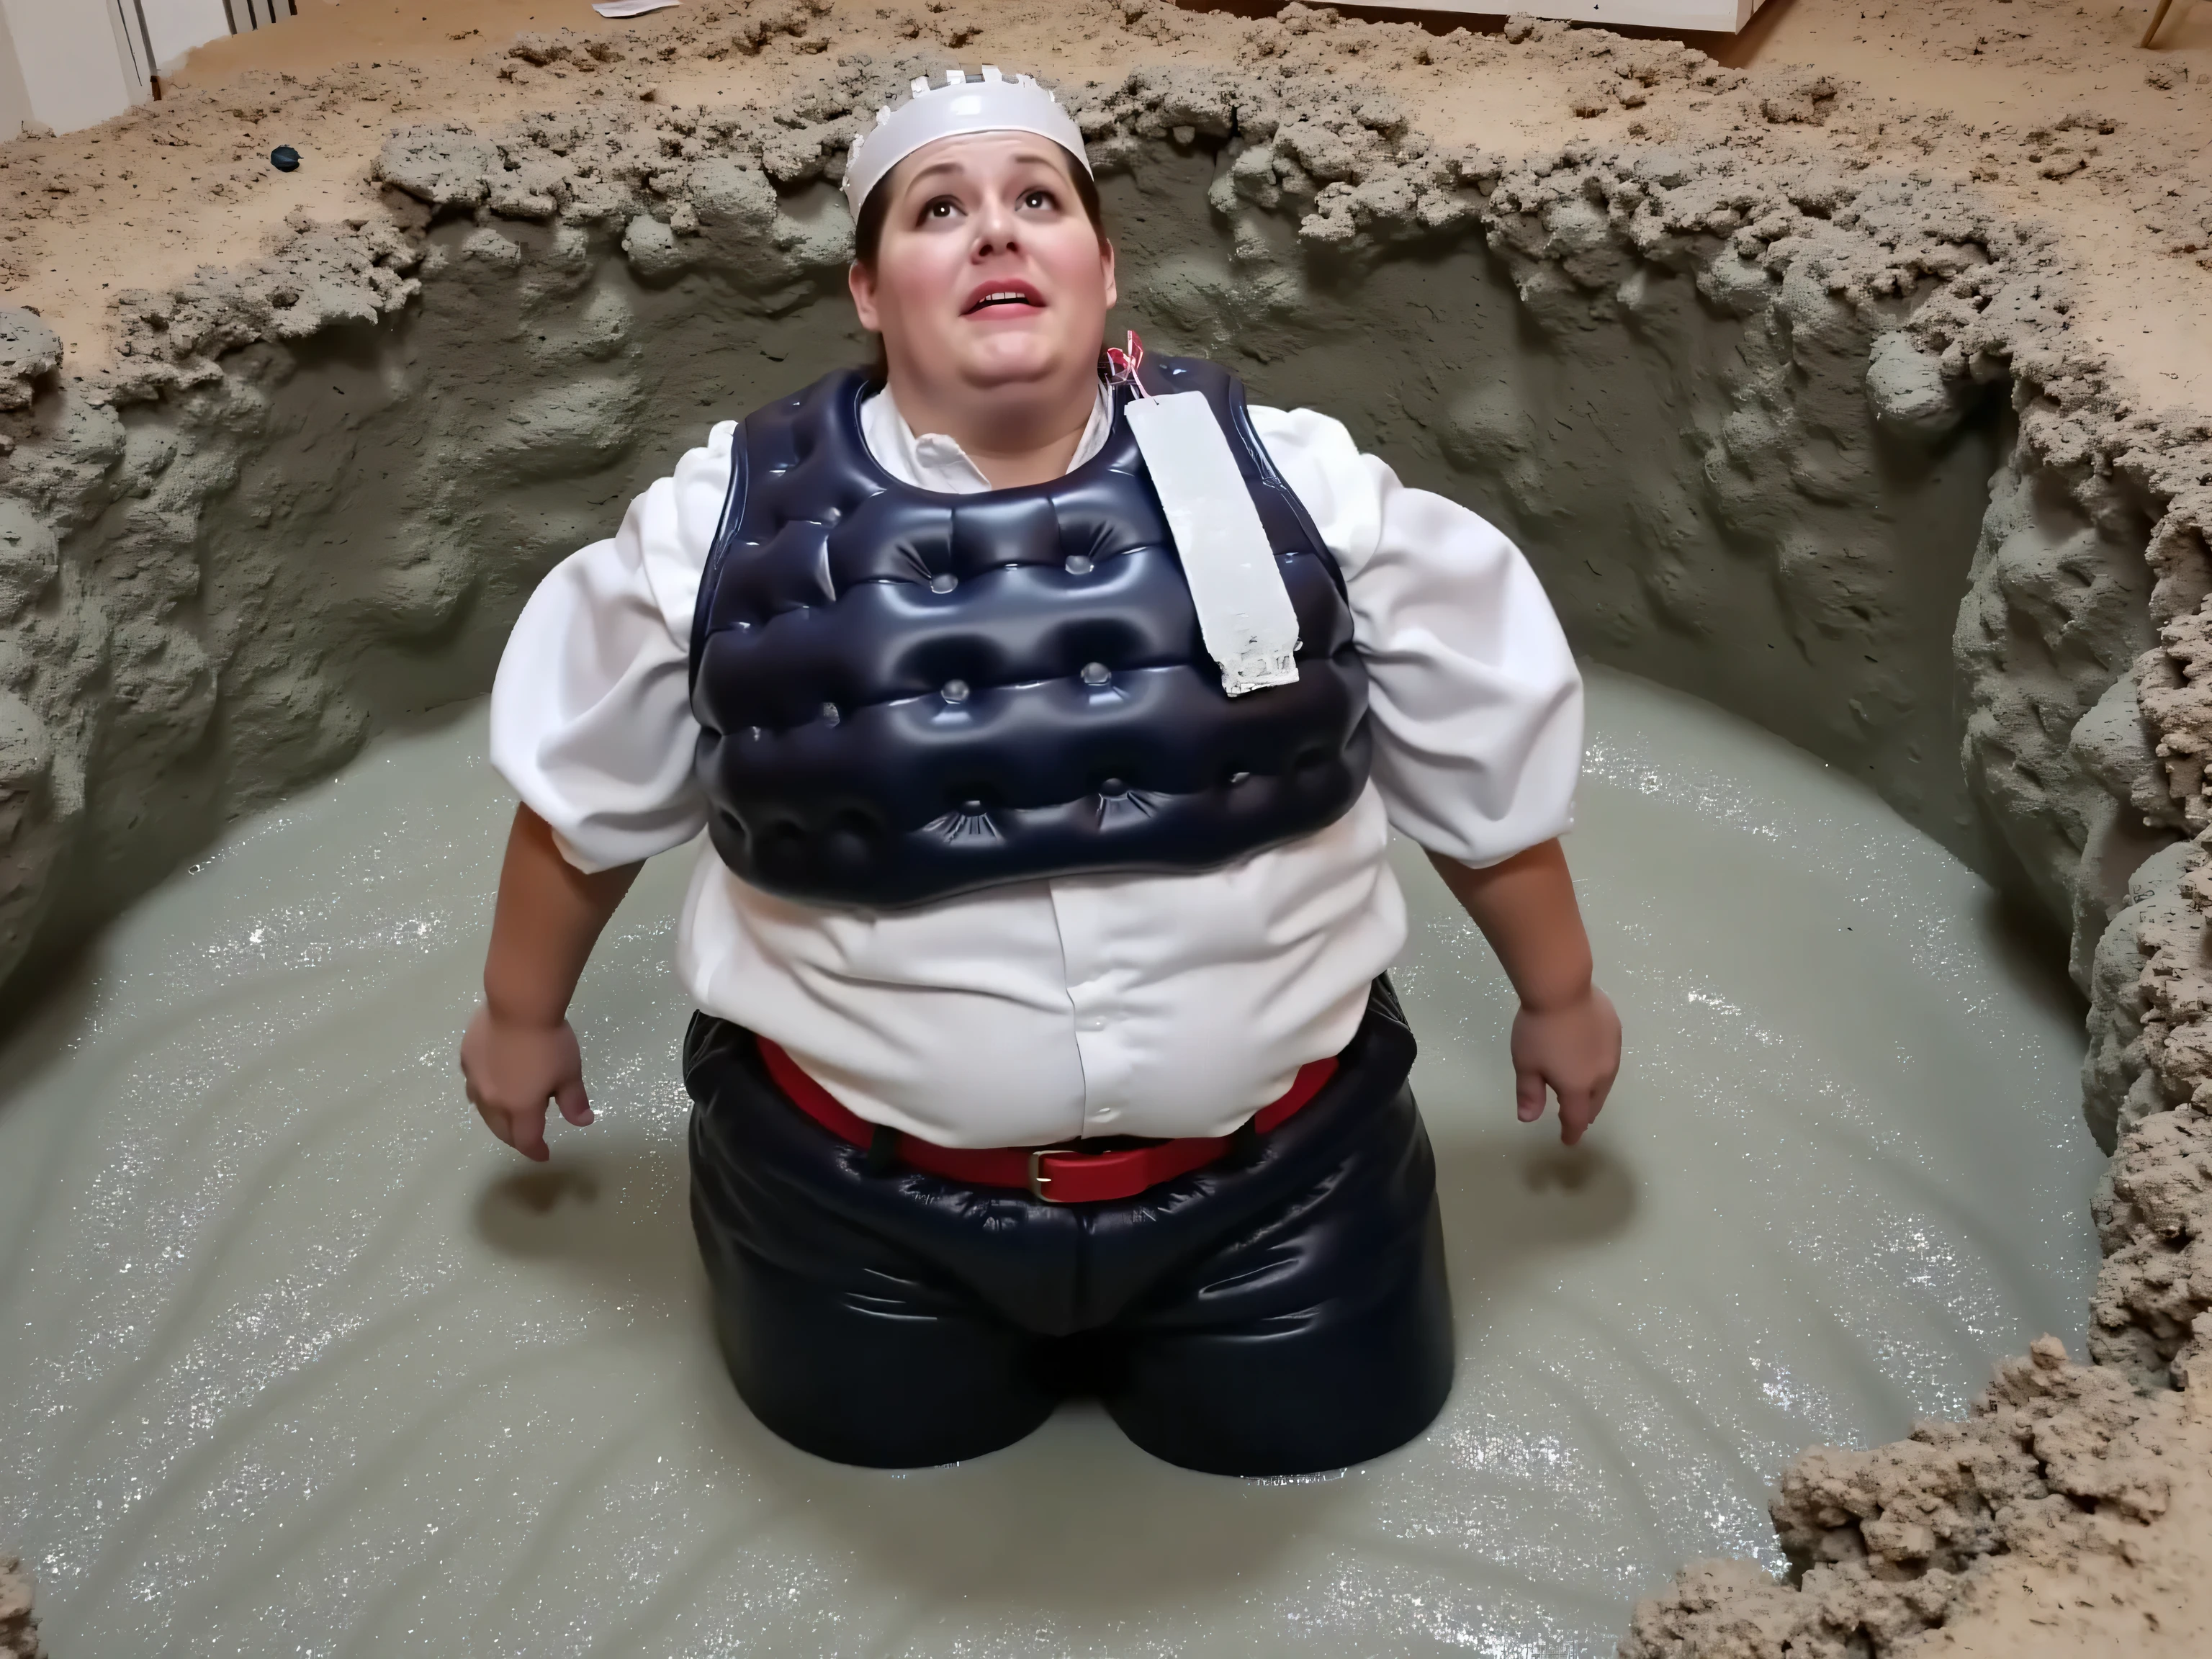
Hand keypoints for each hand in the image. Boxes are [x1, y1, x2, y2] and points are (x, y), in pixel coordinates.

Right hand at [459, 1004, 593, 1161]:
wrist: (519, 1005)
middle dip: (515, 1138)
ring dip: (496, 1118)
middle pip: (501, 1130)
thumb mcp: (569, 1073)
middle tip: (527, 1139)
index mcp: (520, 1107)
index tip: (544, 1155)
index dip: (536, 1151)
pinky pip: (474, 1085)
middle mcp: (493, 1100)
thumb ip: (574, 1101)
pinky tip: (490, 1084)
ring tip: (506, 1115)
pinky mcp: (466, 1059)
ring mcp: (475, 1079)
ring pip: (482, 1110)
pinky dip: (484, 1093)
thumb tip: (583, 1122)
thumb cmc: (550, 1041)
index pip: (526, 1140)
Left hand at [1511, 985, 1620, 1145]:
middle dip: (1585, 1113)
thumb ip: (1530, 1094)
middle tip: (1576, 1118)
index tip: (1568, 1140)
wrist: (1561, 987)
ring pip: (1606, 1081)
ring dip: (1595, 1091)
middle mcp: (1602, 1074)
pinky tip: (1591, 1058)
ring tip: (1585, 1092)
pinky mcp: (1615, 1031)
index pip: (1577, 1119)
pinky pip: (1609, 1058)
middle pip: (1595, 1102)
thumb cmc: (1538, 1029)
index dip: (1572, 1132)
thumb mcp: (1526, 1064)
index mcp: (1578, 1086)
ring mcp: (1613, 1051)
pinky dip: (1599, 1066)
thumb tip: (1529, 1119)